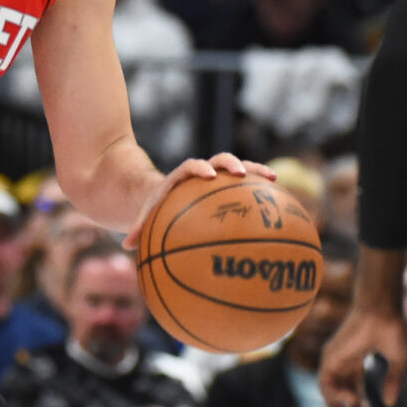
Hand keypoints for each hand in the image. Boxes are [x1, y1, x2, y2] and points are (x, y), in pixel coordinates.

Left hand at [125, 152, 273, 250]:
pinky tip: (279, 201)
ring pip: (238, 168)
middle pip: (218, 161)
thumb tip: (127, 246)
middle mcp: (201, 173)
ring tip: (273, 177)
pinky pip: (246, 185)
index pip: (190, 167)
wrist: (162, 195)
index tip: (208, 174)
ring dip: (254, 170)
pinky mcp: (227, 185)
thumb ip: (138, 228)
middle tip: (242, 172)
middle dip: (231, 163)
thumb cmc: (154, 208)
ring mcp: (217, 178)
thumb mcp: (144, 216)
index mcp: (180, 178)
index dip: (198, 168)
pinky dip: (260, 189)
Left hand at [319, 307, 406, 406]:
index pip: (351, 389)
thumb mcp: (398, 361)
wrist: (383, 310)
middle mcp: (341, 360)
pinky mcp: (329, 356)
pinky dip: (336, 397)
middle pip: (338, 395)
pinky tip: (352, 402)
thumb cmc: (393, 328)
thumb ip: (392, 381)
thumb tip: (390, 404)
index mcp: (355, 360)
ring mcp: (333, 358)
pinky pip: (326, 384)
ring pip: (329, 393)